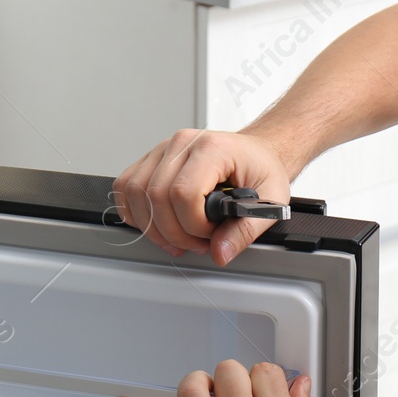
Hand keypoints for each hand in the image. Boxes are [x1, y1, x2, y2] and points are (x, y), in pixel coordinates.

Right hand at [111, 129, 292, 264]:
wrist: (259, 151)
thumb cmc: (262, 168)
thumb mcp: (270, 201)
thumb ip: (245, 231)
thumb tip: (220, 252)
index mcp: (212, 149)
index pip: (183, 192)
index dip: (193, 225)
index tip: (211, 234)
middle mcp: (183, 144)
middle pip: (155, 196)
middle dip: (175, 232)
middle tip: (198, 241)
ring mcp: (164, 150)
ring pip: (135, 192)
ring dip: (153, 226)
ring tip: (180, 236)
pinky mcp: (153, 159)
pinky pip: (127, 186)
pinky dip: (135, 212)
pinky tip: (157, 224)